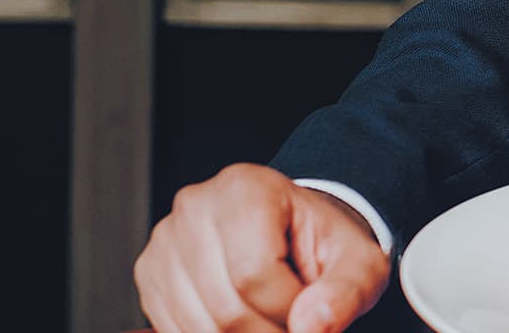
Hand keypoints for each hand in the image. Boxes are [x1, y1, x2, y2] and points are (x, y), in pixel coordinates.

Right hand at [135, 166, 386, 332]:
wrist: (294, 233)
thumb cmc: (324, 244)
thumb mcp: (359, 262)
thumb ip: (345, 293)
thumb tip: (311, 328)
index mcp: (246, 189)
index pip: (256, 274)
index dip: (289, 310)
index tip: (312, 315)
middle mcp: (195, 207)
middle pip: (225, 306)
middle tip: (296, 326)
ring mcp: (165, 242)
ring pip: (198, 326)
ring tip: (274, 321)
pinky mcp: (149, 274)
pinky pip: (176, 330)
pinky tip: (245, 322)